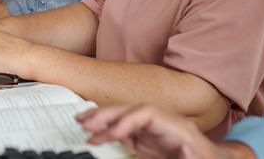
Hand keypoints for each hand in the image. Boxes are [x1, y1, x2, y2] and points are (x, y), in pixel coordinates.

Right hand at [77, 105, 232, 158]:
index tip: (114, 133)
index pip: (149, 113)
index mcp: (181, 128)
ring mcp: (157, 132)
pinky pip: (126, 133)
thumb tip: (159, 151)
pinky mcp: (150, 141)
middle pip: (133, 110)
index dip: (129, 120)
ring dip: (104, 119)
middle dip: (108, 114)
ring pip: (126, 119)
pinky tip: (95, 135)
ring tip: (82, 121)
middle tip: (86, 121)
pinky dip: (109, 133)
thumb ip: (177, 158)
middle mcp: (166, 125)